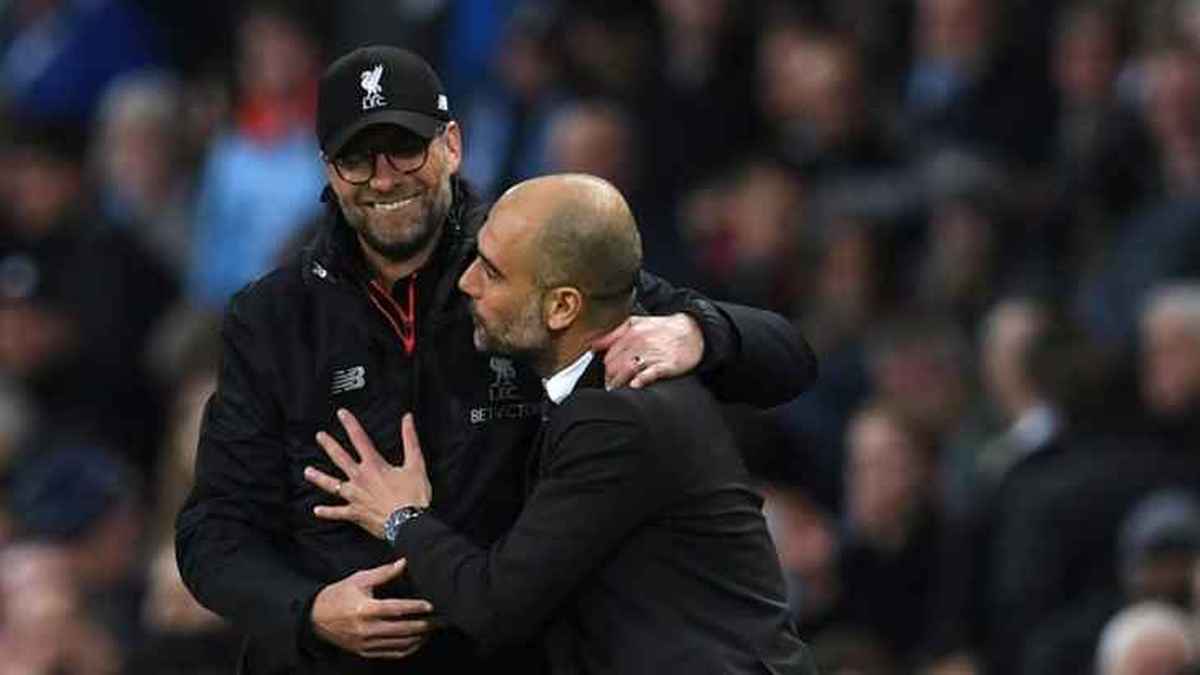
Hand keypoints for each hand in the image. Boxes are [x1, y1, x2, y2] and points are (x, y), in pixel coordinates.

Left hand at [305, 411, 431, 538]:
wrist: (408, 523)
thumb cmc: (413, 495)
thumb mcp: (416, 464)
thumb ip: (410, 440)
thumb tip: (408, 419)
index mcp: (374, 465)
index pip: (360, 439)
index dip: (350, 424)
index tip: (341, 414)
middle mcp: (360, 478)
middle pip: (340, 458)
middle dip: (329, 445)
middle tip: (319, 436)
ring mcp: (355, 496)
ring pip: (331, 485)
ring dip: (319, 478)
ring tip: (308, 472)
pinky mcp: (355, 514)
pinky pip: (337, 512)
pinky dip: (327, 512)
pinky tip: (317, 511)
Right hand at [310, 559, 434, 658]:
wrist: (316, 618)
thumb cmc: (339, 595)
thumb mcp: (359, 579)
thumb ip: (383, 573)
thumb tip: (404, 562)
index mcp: (365, 609)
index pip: (396, 609)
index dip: (415, 607)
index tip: (432, 605)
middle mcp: (366, 629)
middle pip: (402, 629)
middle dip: (425, 625)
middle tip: (442, 620)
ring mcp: (366, 643)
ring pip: (400, 643)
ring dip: (420, 637)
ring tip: (434, 629)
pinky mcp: (366, 652)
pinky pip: (392, 653)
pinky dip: (408, 649)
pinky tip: (419, 641)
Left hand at [593, 313, 703, 389]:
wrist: (693, 332)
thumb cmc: (664, 330)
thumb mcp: (638, 322)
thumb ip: (616, 332)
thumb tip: (595, 343)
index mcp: (631, 331)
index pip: (608, 353)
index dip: (604, 366)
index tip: (605, 373)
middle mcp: (639, 342)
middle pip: (614, 364)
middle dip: (609, 377)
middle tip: (610, 384)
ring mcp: (652, 354)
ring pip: (626, 370)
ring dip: (618, 383)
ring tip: (617, 388)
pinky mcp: (665, 365)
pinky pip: (647, 375)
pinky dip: (638, 381)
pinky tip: (633, 386)